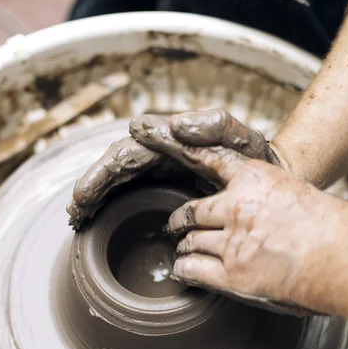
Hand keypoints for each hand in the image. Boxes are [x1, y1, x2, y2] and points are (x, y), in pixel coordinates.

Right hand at [67, 109, 276, 228]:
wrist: (272, 180)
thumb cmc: (257, 160)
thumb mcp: (241, 140)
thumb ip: (214, 126)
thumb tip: (173, 125)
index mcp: (170, 144)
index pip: (126, 154)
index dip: (101, 174)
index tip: (84, 195)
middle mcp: (161, 157)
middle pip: (115, 170)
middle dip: (92, 189)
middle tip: (75, 214)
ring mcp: (163, 176)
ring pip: (120, 185)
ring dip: (97, 200)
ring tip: (78, 220)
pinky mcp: (168, 193)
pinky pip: (134, 199)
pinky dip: (113, 209)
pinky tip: (99, 223)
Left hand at [130, 113, 347, 318]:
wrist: (343, 258)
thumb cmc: (329, 226)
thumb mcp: (294, 191)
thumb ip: (266, 193)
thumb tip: (251, 205)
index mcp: (254, 179)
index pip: (210, 161)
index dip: (185, 153)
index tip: (162, 142)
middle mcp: (236, 207)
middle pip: (192, 211)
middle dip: (180, 219)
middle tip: (174, 224)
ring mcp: (231, 242)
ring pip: (190, 240)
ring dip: (184, 245)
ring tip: (182, 249)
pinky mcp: (232, 274)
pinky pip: (193, 269)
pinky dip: (184, 269)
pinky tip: (183, 269)